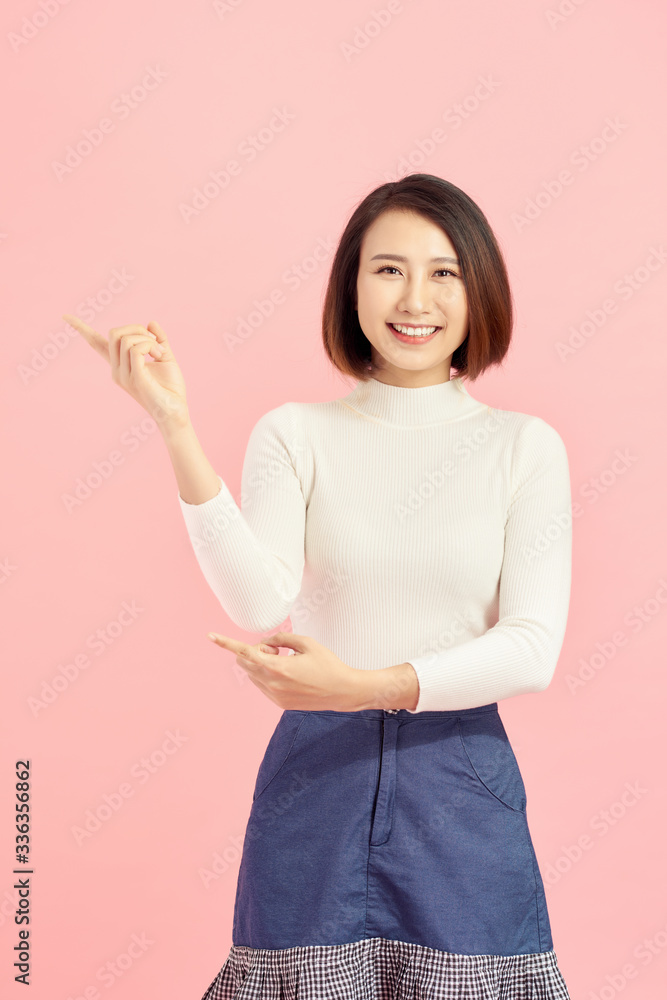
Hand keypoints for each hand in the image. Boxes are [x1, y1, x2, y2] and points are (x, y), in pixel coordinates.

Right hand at [62, 314, 189, 430]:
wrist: (175, 413)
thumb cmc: (170, 388)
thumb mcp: (164, 357)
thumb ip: (158, 339)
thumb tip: (151, 322)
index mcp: (120, 364)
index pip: (96, 344)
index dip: (80, 328)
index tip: (65, 316)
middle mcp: (116, 369)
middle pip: (114, 333)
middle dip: (136, 328)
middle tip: (155, 340)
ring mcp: (122, 375)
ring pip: (126, 339)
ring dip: (148, 339)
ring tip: (161, 352)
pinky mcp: (134, 378)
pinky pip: (135, 349)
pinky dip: (150, 345)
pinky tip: (160, 355)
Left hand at [206, 630, 367, 710]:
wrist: (342, 692)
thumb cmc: (327, 664)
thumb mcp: (306, 643)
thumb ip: (281, 638)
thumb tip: (266, 642)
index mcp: (277, 667)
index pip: (245, 652)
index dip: (226, 643)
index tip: (211, 636)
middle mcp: (272, 684)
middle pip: (245, 662)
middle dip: (255, 651)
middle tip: (277, 648)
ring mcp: (274, 696)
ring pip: (253, 674)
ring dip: (261, 663)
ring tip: (286, 661)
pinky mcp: (279, 703)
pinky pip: (262, 684)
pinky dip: (268, 674)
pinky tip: (290, 673)